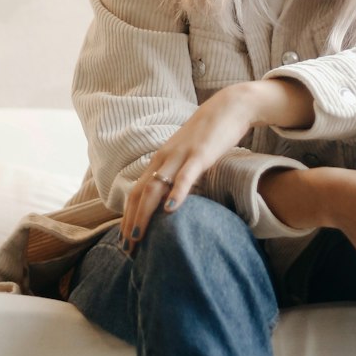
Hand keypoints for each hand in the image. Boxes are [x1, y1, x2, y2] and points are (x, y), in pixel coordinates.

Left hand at [120, 79, 312, 251]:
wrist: (230, 106)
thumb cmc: (210, 133)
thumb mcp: (188, 155)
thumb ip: (178, 173)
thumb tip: (172, 199)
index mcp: (160, 159)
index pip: (136, 191)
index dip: (128, 217)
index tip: (125, 241)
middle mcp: (164, 157)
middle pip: (139, 193)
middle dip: (130, 222)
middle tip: (127, 249)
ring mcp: (181, 155)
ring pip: (154, 187)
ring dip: (144, 214)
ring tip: (138, 237)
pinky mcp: (200, 154)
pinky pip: (185, 176)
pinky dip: (176, 193)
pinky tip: (170, 210)